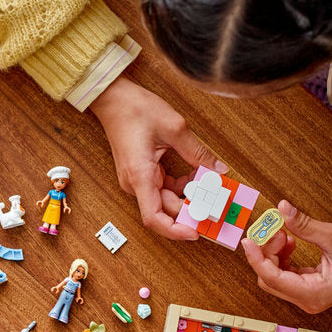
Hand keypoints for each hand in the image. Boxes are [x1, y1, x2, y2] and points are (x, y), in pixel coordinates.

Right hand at [90, 77, 225, 240]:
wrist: (113, 99)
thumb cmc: (135, 110)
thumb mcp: (174, 128)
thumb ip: (197, 152)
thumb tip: (218, 170)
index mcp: (140, 175)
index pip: (154, 218)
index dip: (175, 230)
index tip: (196, 233)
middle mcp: (135, 183)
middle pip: (164, 210)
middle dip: (190, 212)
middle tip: (217, 208)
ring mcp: (136, 179)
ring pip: (165, 201)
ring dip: (187, 199)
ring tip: (211, 192)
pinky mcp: (140, 174)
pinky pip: (162, 189)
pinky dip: (181, 188)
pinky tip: (197, 179)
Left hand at [240, 201, 331, 312]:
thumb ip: (304, 225)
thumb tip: (282, 209)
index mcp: (314, 294)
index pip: (272, 278)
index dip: (256, 258)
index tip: (249, 240)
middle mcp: (309, 300)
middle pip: (269, 279)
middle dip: (266, 253)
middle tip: (275, 230)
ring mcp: (308, 296)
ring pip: (274, 277)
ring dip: (273, 254)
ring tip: (285, 234)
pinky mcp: (309, 289)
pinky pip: (284, 275)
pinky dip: (282, 258)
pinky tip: (289, 242)